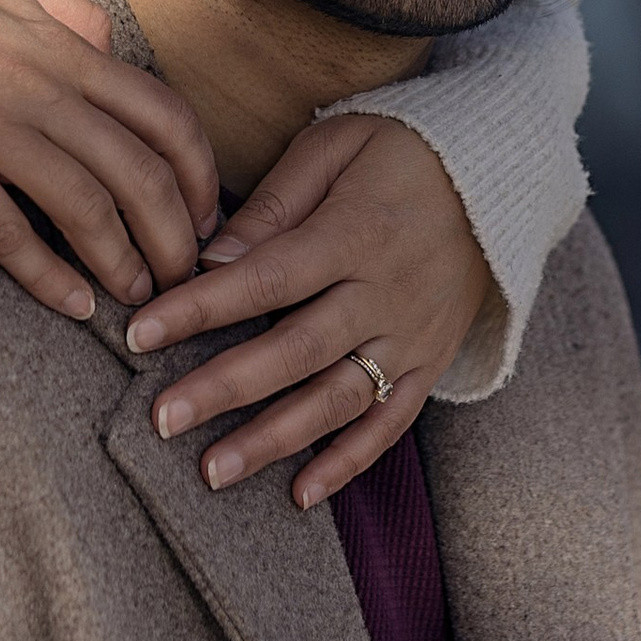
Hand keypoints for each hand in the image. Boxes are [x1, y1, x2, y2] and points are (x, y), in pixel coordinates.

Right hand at [0, 0, 221, 321]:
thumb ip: (59, 4)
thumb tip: (103, 44)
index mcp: (58, 47)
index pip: (160, 113)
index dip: (197, 171)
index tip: (206, 212)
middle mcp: (39, 90)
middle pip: (138, 171)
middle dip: (175, 233)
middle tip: (184, 274)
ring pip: (87, 207)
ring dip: (124, 262)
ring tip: (138, 298)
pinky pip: (9, 233)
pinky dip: (49, 276)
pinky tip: (73, 304)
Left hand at [123, 112, 497, 505]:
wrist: (501, 176)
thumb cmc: (401, 149)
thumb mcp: (336, 146)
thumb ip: (274, 205)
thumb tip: (211, 258)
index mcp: (354, 233)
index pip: (266, 278)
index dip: (201, 308)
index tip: (139, 332)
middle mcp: (385, 294)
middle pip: (295, 350)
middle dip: (224, 388)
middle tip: (161, 419)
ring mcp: (412, 336)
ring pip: (338, 400)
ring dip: (274, 440)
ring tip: (212, 472)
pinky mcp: (430, 363)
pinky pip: (390, 422)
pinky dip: (349, 463)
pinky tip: (300, 494)